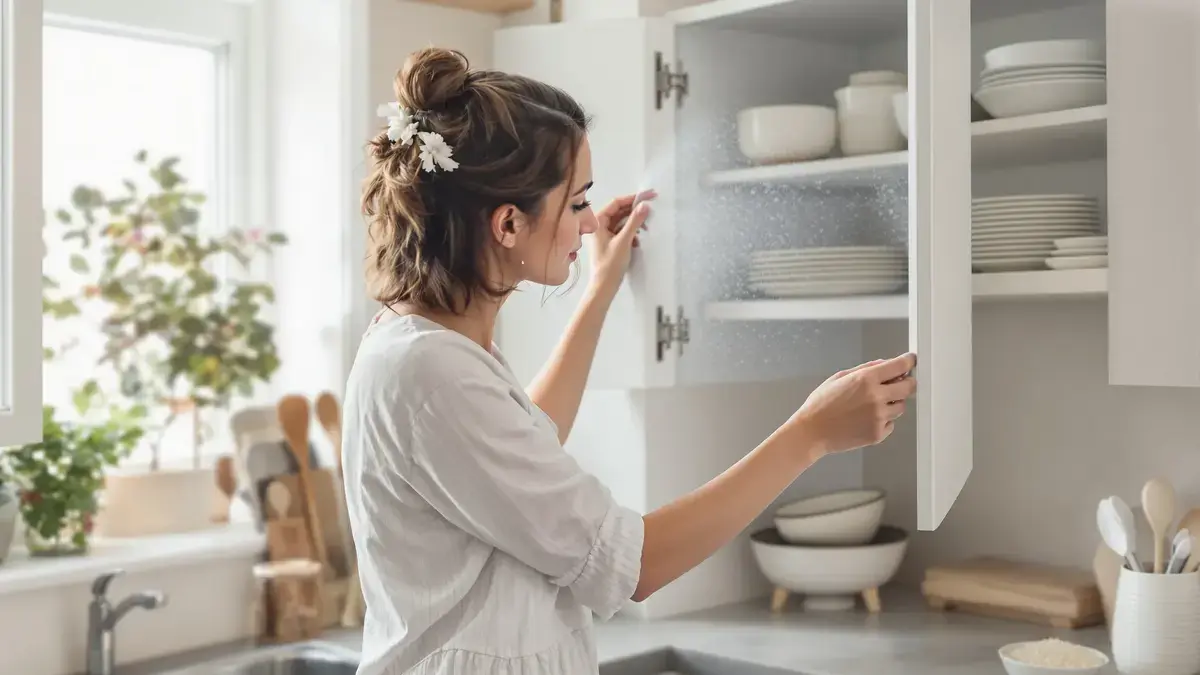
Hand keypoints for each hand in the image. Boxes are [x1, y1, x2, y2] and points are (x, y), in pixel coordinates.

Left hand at [589, 190, 655, 295]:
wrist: (604, 287)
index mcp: (598, 222)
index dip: (633, 198)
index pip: (616, 203)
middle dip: (635, 211)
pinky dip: (631, 233)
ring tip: (646, 227)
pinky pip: (622, 232)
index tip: (649, 195)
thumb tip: (645, 205)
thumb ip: (634, 222)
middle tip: (652, 208)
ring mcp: (604, 235)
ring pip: (622, 222)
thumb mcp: (624, 241)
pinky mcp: (610, 243)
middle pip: (619, 212)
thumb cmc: (610, 264)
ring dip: (634, 223)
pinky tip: (638, 241)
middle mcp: (599, 226)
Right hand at [788, 353, 917, 458]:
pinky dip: (884, 420)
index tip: (910, 361)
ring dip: (893, 403)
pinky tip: (866, 418)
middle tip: (899, 383)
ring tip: (871, 405)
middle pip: (909, 387)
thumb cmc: (821, 405)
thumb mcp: (840, 377)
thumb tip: (884, 363)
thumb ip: (865, 368)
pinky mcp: (878, 433)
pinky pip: (891, 423)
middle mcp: (876, 397)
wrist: (812, 431)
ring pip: (901, 406)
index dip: (909, 361)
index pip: (900, 366)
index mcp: (866, 379)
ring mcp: (879, 417)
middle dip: (907, 382)